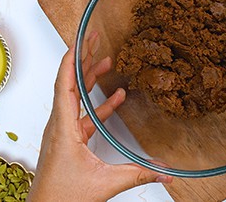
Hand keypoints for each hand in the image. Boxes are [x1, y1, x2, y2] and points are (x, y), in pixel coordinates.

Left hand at [28, 32, 172, 201]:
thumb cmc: (62, 197)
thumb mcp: (104, 183)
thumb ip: (137, 174)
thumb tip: (165, 169)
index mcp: (63, 128)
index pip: (64, 84)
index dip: (71, 59)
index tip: (79, 40)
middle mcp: (60, 125)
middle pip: (69, 84)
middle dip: (83, 59)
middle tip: (94, 40)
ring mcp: (63, 132)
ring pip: (76, 97)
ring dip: (90, 79)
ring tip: (106, 61)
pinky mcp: (69, 140)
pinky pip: (84, 115)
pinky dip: (99, 104)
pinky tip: (116, 98)